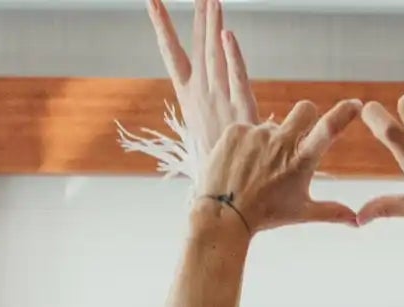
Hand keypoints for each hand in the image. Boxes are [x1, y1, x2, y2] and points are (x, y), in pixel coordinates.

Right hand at [147, 0, 255, 166]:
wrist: (225, 193)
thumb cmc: (215, 163)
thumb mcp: (205, 131)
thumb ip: (209, 111)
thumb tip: (210, 102)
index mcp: (188, 96)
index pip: (171, 53)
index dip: (162, 26)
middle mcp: (200, 94)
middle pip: (198, 46)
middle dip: (199, 15)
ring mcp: (219, 102)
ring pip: (214, 55)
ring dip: (212, 25)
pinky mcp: (240, 112)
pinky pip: (236, 79)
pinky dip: (231, 57)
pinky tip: (227, 35)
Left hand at [197, 103, 363, 233]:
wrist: (224, 214)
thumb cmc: (266, 214)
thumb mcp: (302, 212)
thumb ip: (332, 212)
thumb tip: (357, 220)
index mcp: (300, 162)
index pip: (328, 131)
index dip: (343, 114)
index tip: (355, 104)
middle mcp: (280, 143)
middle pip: (304, 109)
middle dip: (305, 116)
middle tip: (295, 137)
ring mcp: (256, 133)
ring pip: (272, 125)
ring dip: (270, 141)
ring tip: (257, 167)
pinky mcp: (235, 128)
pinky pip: (248, 128)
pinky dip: (247, 143)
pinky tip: (241, 163)